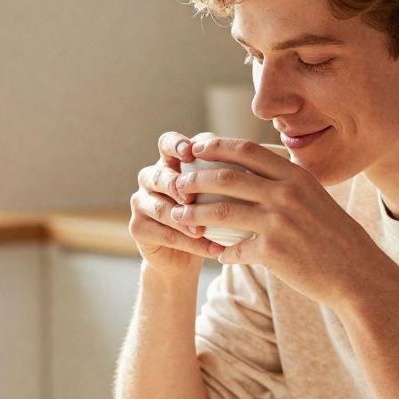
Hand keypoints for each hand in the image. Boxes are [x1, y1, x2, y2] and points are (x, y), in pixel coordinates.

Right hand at [129, 131, 224, 277]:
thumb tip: (261, 161)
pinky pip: (165, 235)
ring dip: (185, 220)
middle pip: (158, 176)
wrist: (186, 254)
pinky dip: (191, 244)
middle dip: (176, 185)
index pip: (166, 143)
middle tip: (192, 197)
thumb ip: (228, 175)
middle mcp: (150, 179)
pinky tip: (213, 250)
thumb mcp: (220, 192)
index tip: (190, 153)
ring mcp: (141, 203)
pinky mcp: (138, 228)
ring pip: (161, 208)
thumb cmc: (209, 214)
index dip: (176, 145)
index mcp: (169, 162)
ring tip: (206, 230)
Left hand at [168, 135, 388, 309]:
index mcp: (295, 175)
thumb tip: (251, 167)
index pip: (246, 149)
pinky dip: (220, 252)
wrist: (358, 273)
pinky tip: (214, 255)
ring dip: (194, 214)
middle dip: (194, 179)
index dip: (216, 146)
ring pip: (222, 211)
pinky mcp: (273, 253)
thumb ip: (285, 181)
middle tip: (177, 184)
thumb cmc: (333, 235)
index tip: (195, 148)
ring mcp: (279, 223)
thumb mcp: (314, 197)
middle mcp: (286, 194)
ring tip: (177, 216)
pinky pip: (234, 250)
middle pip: (226, 177)